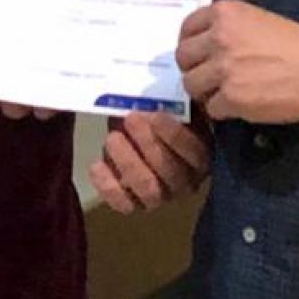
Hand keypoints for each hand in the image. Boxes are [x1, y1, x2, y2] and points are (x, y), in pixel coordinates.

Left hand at [88, 112, 210, 213]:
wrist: (134, 132)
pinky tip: (97, 165)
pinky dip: (108, 186)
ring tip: (113, 138)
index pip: (195, 153)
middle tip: (131, 118)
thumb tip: (161, 94)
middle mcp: (185, 182)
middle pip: (170, 170)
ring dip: (128, 162)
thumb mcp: (169, 106)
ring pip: (148, 188)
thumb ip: (172, 103)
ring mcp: (160, 197)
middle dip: (148, 143)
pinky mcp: (133, 204)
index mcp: (201, 157)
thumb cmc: (156, 117)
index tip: (154, 114)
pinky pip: (122, 203)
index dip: (174, 135)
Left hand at [175, 0, 298, 122]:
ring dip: (206, 92)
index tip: (199, 55)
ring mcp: (224, 68)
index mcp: (225, 13)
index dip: (191, 44)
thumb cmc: (296, 44)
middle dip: (194, 69)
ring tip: (226, 92)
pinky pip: (211, 108)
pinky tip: (242, 105)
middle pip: (183, 58)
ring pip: (191, 85)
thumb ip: (227, 28)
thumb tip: (202, 46)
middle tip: (210, 78)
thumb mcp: (256, 20)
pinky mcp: (232, 97)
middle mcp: (219, 37)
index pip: (187, 28)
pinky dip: (224, 110)